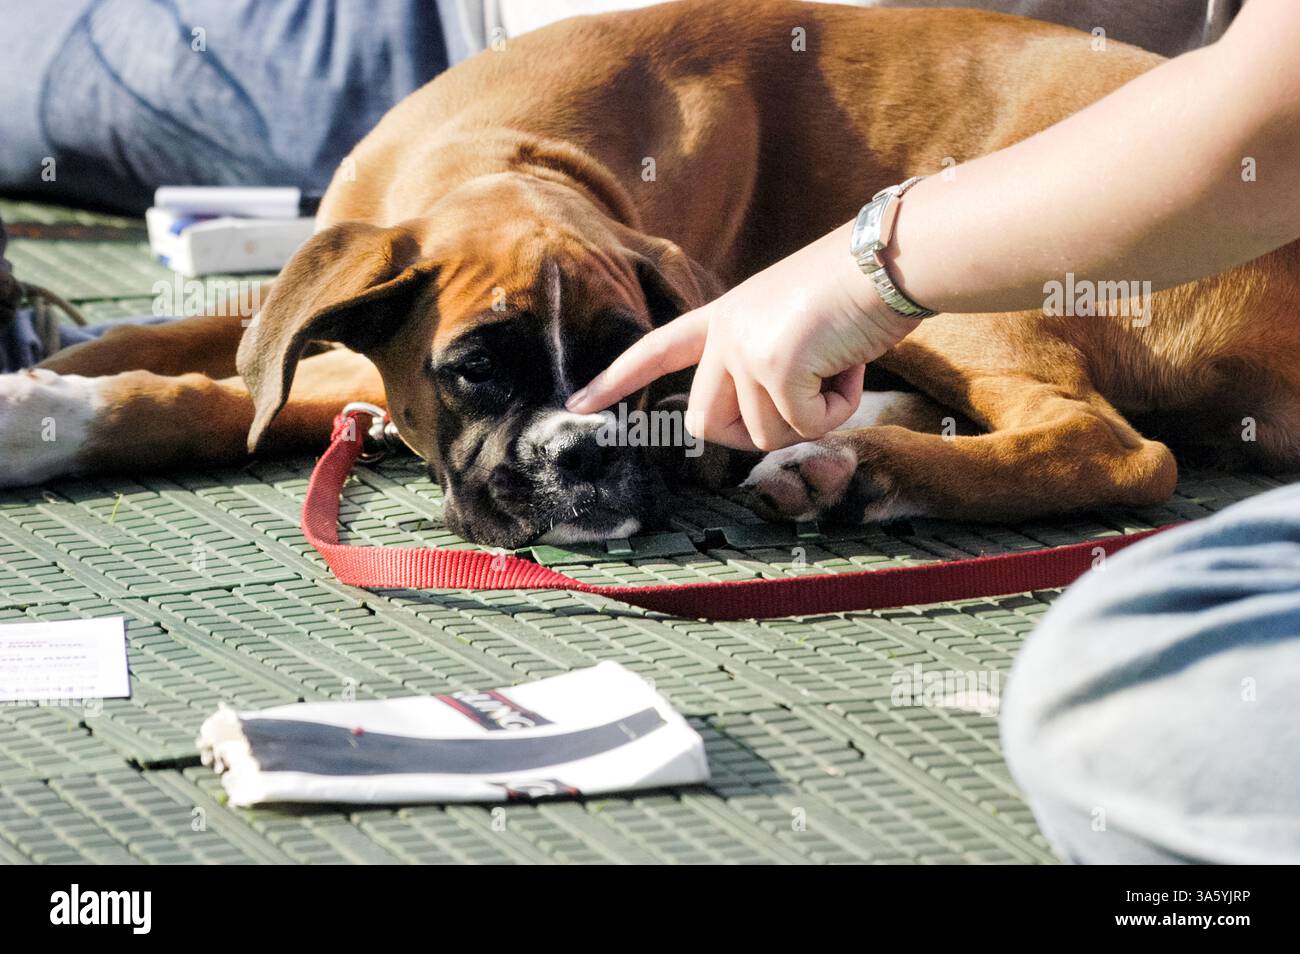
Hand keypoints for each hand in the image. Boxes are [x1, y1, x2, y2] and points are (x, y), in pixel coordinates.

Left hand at [566, 221, 924, 449]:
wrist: (889, 258)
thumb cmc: (855, 293)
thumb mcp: (794, 326)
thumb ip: (767, 366)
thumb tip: (774, 423)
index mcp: (722, 318)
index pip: (656, 352)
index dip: (616, 382)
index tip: (578, 405)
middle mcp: (723, 333)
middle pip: (704, 425)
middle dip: (753, 434)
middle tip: (801, 405)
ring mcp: (745, 349)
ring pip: (764, 434)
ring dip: (812, 415)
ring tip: (837, 362)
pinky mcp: (776, 365)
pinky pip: (805, 426)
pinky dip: (837, 410)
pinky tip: (850, 365)